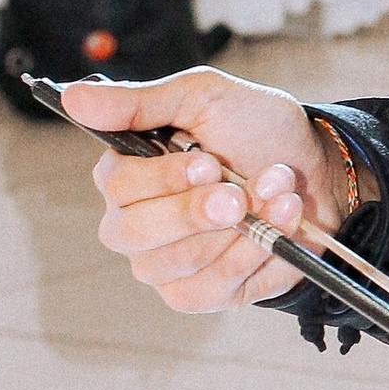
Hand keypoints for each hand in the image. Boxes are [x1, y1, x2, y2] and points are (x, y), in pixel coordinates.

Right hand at [61, 69, 347, 314]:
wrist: (317, 168)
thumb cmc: (255, 129)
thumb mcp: (203, 97)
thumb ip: (139, 101)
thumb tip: (71, 96)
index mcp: (127, 174)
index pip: (117, 186)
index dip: (164, 178)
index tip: (208, 162)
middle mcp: (135, 224)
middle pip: (133, 233)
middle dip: (195, 212)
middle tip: (239, 194)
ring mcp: (165, 264)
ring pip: (174, 264)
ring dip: (237, 230)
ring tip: (278, 196)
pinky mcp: (201, 293)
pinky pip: (209, 289)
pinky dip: (251, 258)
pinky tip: (277, 230)